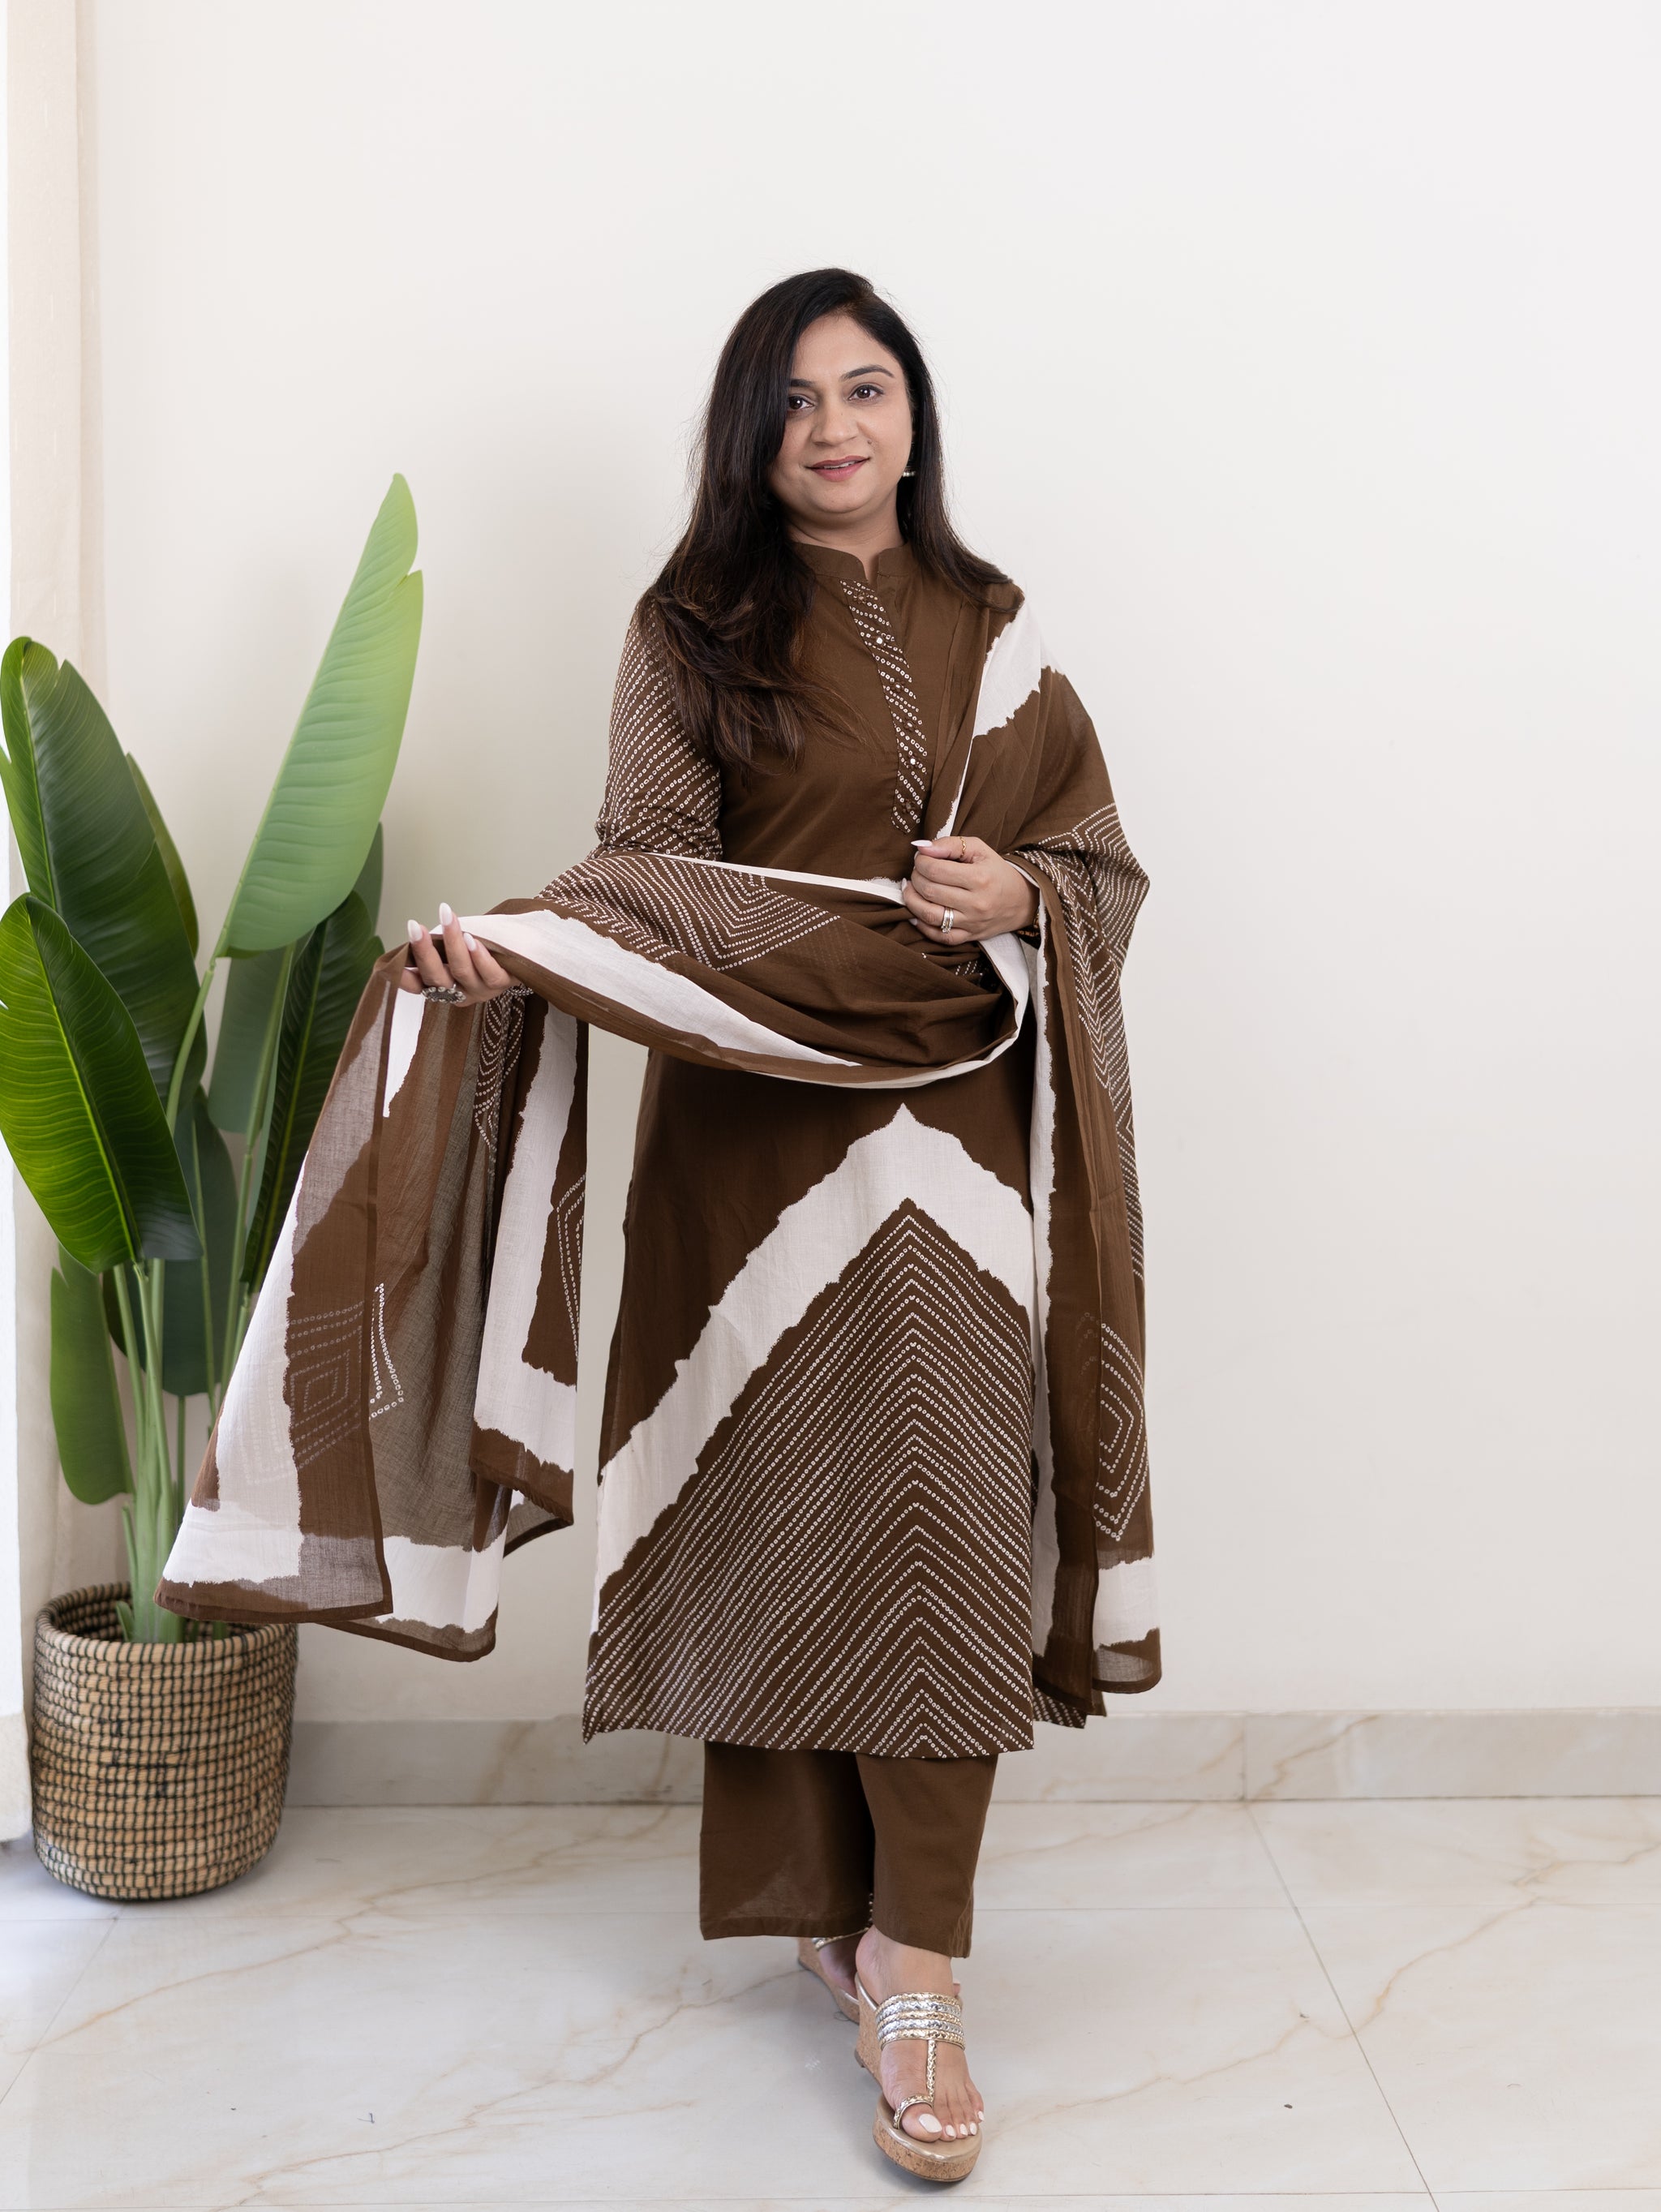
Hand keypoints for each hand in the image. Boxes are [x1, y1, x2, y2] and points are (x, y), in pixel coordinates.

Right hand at [399, 902, 516, 1004]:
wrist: (514, 948)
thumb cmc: (477, 945)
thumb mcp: (450, 946)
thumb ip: (435, 945)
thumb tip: (413, 931)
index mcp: (441, 986)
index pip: (417, 986)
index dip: (404, 978)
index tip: (393, 960)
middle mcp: (458, 992)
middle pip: (437, 978)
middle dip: (424, 951)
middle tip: (415, 926)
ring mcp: (480, 990)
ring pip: (462, 970)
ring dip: (453, 943)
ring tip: (447, 918)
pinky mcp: (500, 984)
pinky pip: (489, 974)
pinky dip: (479, 956)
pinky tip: (472, 939)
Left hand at [902, 836, 1038, 945]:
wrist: (1022, 901)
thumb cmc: (996, 872)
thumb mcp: (980, 849)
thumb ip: (951, 844)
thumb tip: (922, 847)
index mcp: (979, 878)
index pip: (935, 870)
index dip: (921, 862)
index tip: (921, 858)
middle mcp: (975, 903)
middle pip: (929, 891)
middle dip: (915, 878)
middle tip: (917, 872)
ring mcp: (971, 923)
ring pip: (929, 915)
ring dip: (912, 900)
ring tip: (910, 889)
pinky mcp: (969, 937)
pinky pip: (939, 937)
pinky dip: (921, 926)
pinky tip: (916, 913)